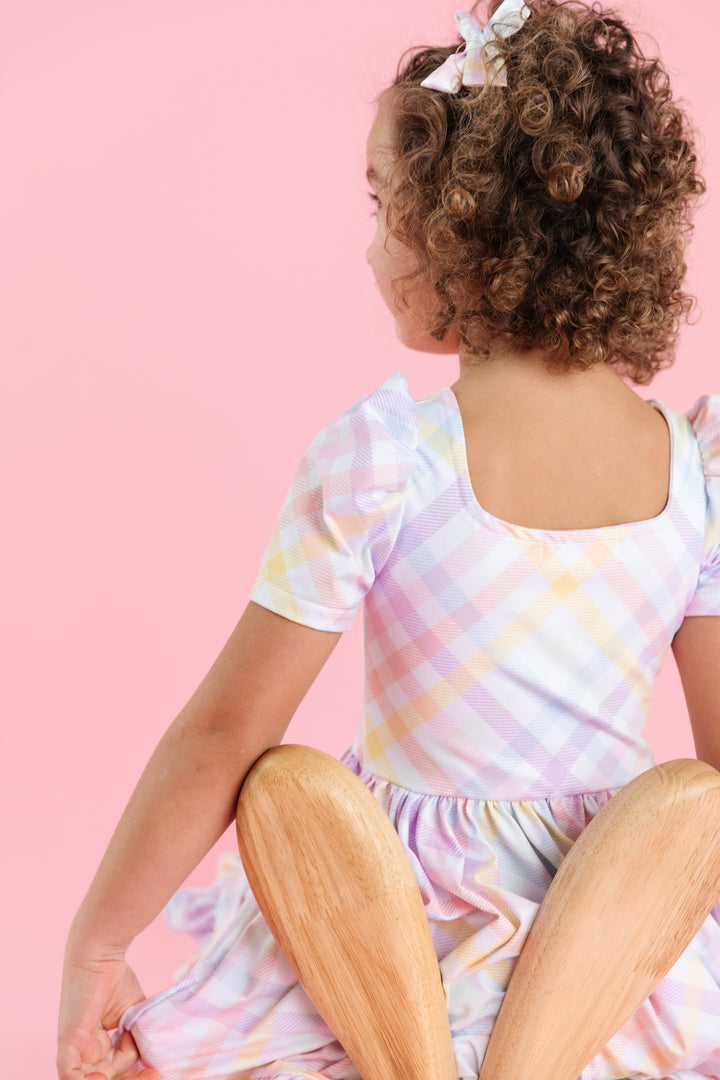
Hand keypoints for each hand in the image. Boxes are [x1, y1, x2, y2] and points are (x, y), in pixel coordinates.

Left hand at [57, 947, 161, 1079]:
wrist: (100, 955)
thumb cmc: (116, 977)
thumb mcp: (134, 1015)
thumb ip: (140, 1037)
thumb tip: (153, 1059)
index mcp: (97, 1045)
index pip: (115, 1071)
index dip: (136, 1074)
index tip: (156, 1070)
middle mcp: (85, 1050)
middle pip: (106, 1077)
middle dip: (131, 1079)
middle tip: (154, 1073)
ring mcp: (75, 1048)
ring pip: (90, 1079)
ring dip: (115, 1079)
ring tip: (140, 1068)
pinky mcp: (68, 1043)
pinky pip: (70, 1075)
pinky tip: (104, 1076)